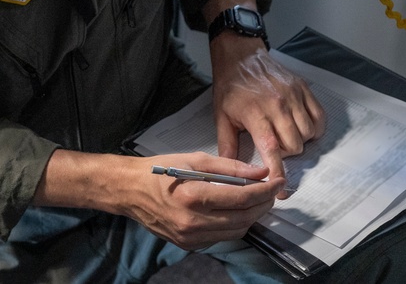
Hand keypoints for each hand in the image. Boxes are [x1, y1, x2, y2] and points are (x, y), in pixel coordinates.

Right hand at [35, 150, 282, 250]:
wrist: (128, 191)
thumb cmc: (158, 170)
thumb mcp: (192, 160)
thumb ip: (228, 166)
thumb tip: (259, 171)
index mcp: (193, 196)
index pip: (241, 197)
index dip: (264, 190)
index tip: (277, 181)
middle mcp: (192, 221)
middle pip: (243, 218)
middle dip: (262, 204)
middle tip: (270, 190)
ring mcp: (190, 237)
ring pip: (236, 231)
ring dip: (250, 216)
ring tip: (255, 200)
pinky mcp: (188, 245)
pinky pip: (221, 237)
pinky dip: (234, 225)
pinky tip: (234, 211)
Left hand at [210, 35, 325, 196]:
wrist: (241, 57)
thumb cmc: (230, 87)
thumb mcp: (222, 116)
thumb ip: (227, 145)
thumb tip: (228, 172)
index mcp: (255, 114)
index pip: (272, 148)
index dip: (278, 171)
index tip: (282, 191)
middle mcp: (277, 105)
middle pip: (295, 145)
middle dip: (286, 154)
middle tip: (275, 146)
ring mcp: (293, 96)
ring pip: (309, 133)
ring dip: (300, 141)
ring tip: (285, 134)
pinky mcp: (304, 89)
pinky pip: (319, 117)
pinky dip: (314, 128)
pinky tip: (301, 126)